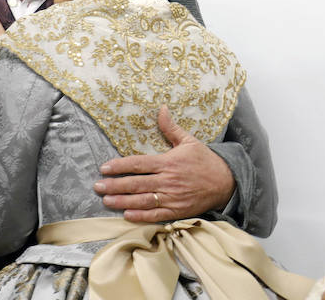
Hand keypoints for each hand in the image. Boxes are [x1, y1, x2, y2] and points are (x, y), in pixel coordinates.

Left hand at [93, 105, 234, 222]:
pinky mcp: (178, 210)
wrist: (227, 182)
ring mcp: (172, 197)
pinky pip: (156, 214)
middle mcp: (168, 180)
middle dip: (115, 185)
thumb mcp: (189, 141)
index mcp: (168, 162)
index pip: (138, 164)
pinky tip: (127, 214)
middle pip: (136, 183)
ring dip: (123, 201)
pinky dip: (141, 216)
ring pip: (143, 200)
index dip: (120, 166)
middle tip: (97, 186)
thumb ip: (171, 128)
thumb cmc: (205, 160)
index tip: (104, 167)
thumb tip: (161, 108)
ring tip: (106, 200)